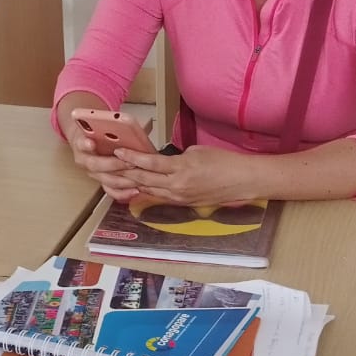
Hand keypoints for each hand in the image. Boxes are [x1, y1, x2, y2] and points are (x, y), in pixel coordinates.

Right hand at [66, 127, 146, 202]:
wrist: (88, 141)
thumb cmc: (96, 132)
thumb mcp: (99, 124)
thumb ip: (108, 125)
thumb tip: (125, 123)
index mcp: (81, 142)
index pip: (81, 143)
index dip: (86, 144)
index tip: (90, 143)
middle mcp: (84, 160)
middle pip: (96, 165)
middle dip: (114, 164)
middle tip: (130, 162)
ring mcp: (92, 173)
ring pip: (105, 180)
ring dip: (122, 180)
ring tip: (137, 177)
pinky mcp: (101, 182)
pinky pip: (110, 190)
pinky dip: (123, 193)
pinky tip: (135, 190)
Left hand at [112, 145, 263, 207]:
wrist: (243, 181)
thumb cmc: (223, 161)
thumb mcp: (197, 151)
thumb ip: (176, 157)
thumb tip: (164, 161)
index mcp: (180, 168)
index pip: (149, 163)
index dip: (132, 158)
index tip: (118, 152)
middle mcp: (177, 186)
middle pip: (145, 179)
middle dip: (127, 172)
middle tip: (112, 165)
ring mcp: (180, 197)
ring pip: (150, 190)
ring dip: (135, 183)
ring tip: (120, 176)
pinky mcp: (184, 204)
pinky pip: (162, 196)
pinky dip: (149, 191)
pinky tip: (140, 187)